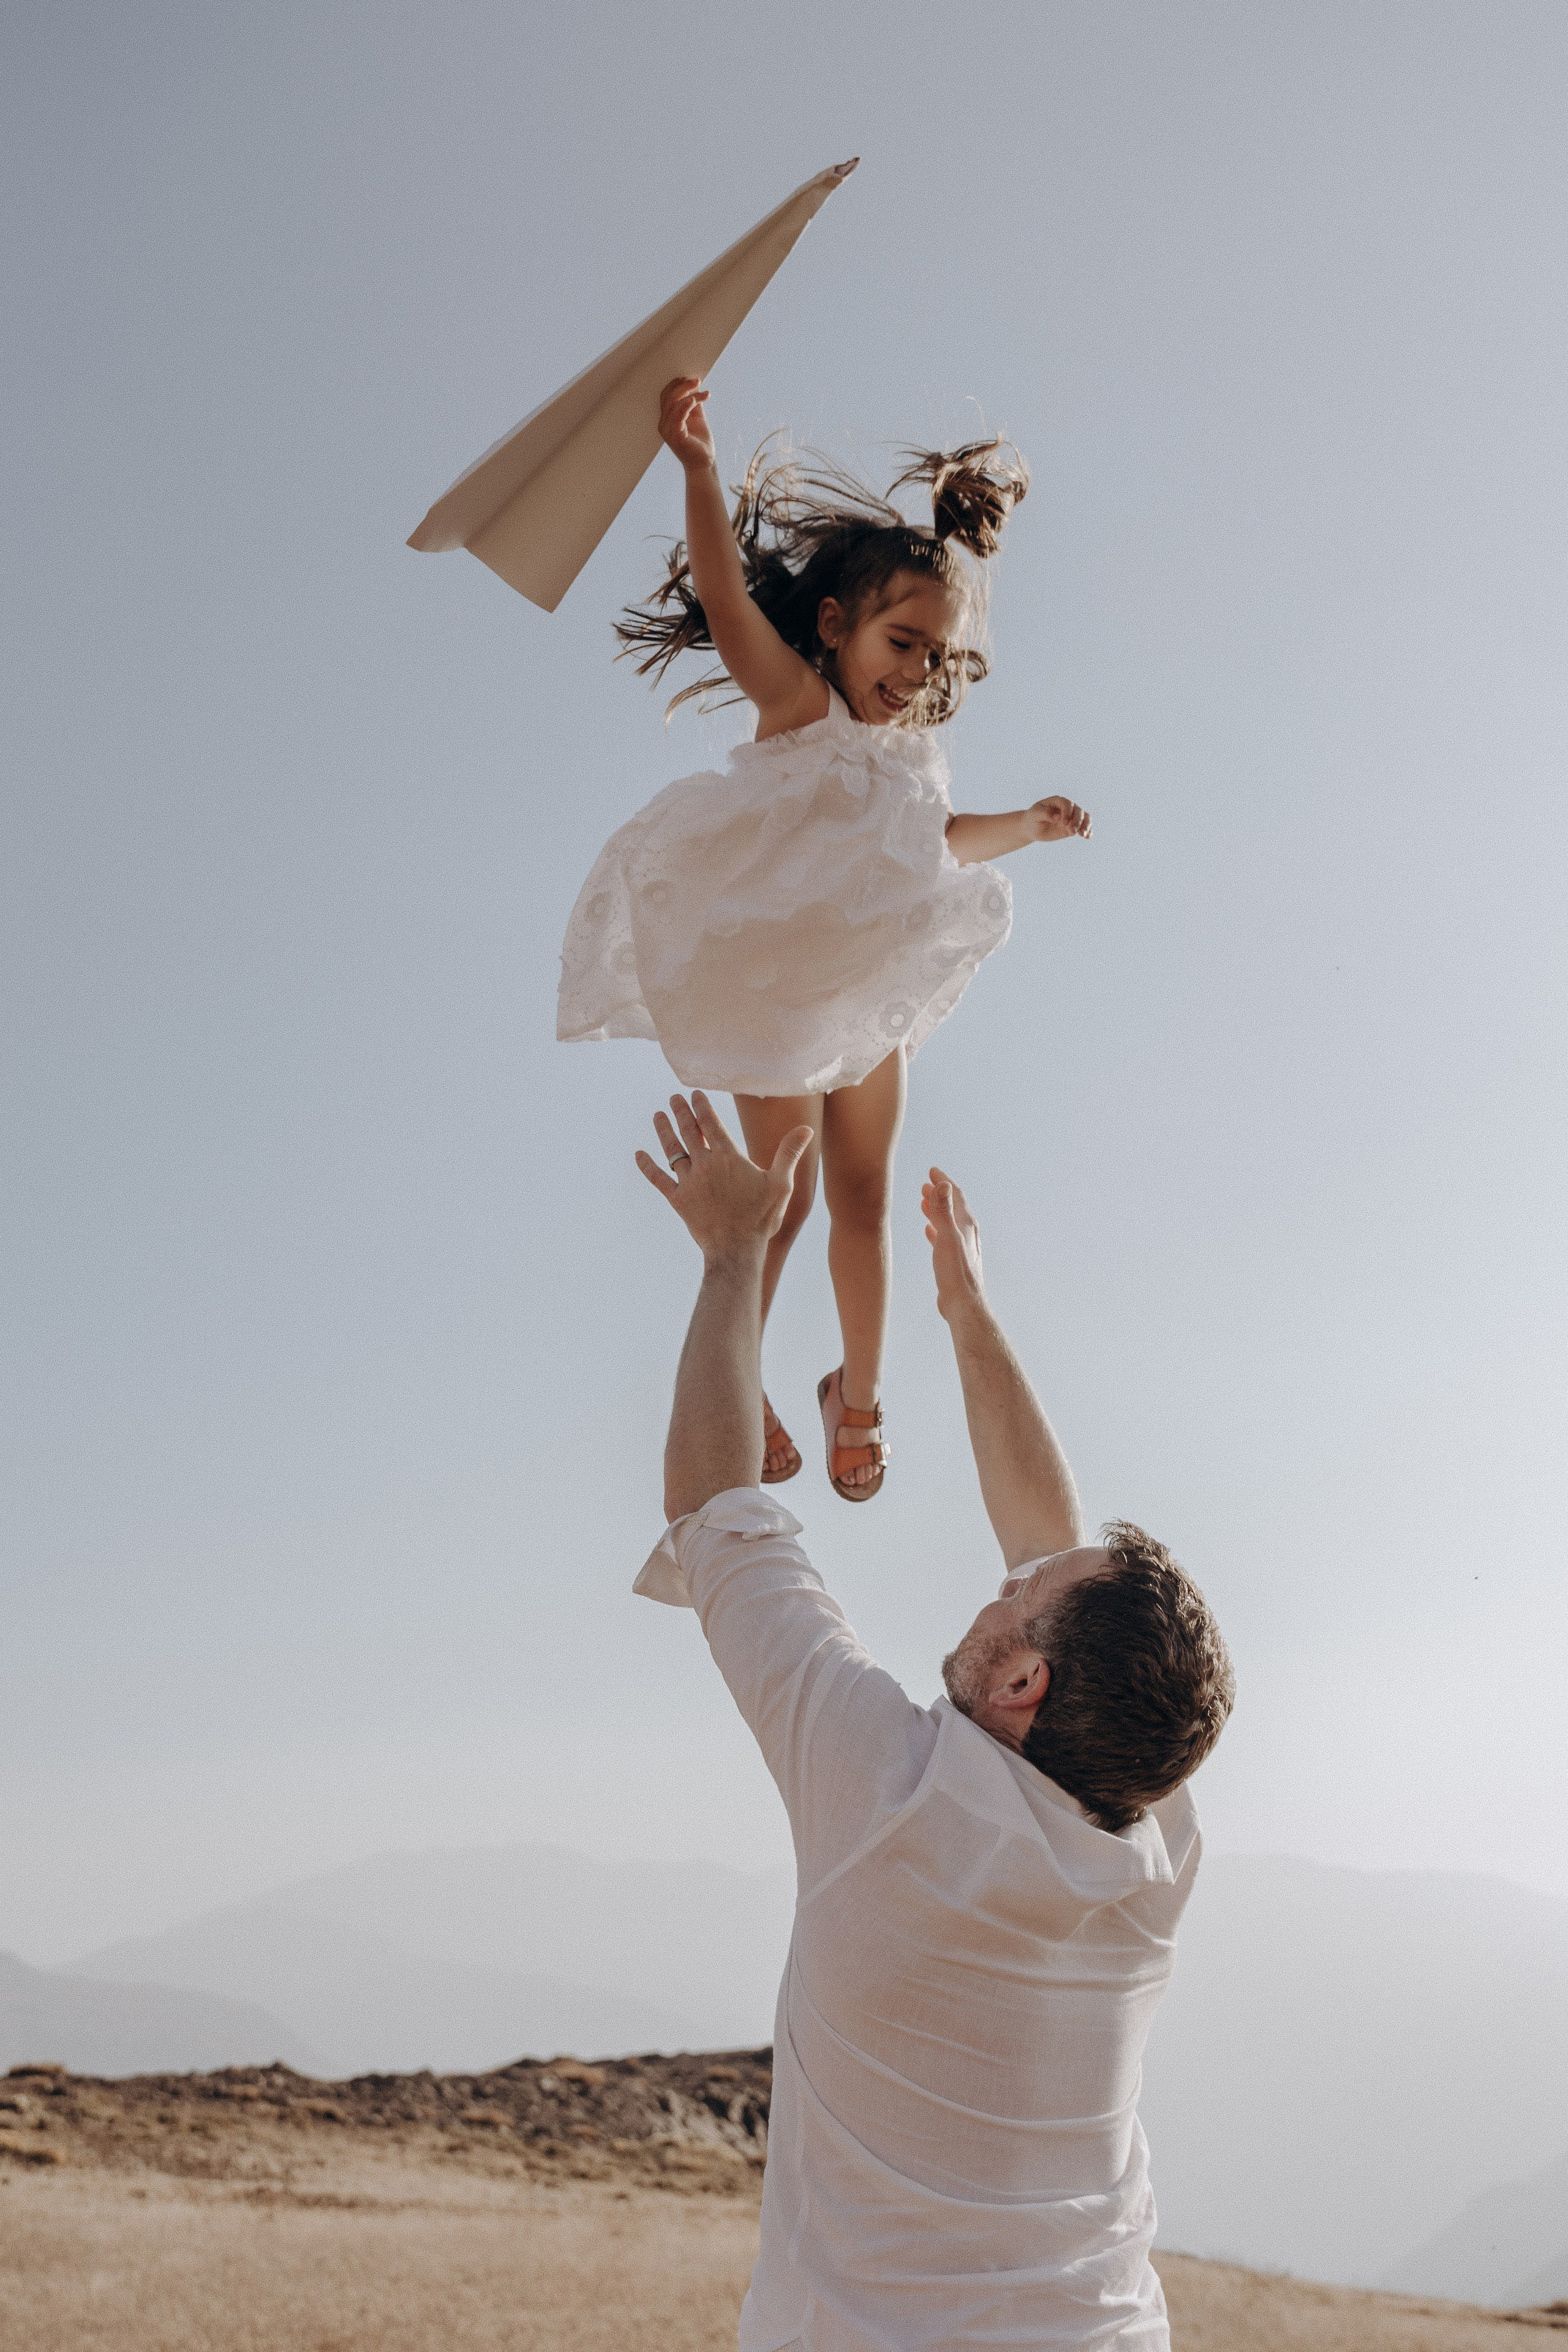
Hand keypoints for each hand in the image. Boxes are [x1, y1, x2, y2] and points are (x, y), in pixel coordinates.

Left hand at [637, 1091, 810, 1264]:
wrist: (736, 1250)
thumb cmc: (761, 1218)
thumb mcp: (781, 1184)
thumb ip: (789, 1153)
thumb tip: (806, 1129)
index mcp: (729, 1157)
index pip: (710, 1123)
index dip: (701, 1106)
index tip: (694, 1094)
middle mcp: (705, 1165)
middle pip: (688, 1131)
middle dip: (681, 1112)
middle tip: (674, 1098)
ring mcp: (689, 1182)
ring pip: (672, 1150)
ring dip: (663, 1131)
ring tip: (658, 1116)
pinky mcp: (678, 1199)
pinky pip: (658, 1179)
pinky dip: (647, 1166)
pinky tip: (639, 1154)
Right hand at [658, 376, 717, 474]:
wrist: (704, 463)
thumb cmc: (700, 443)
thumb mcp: (697, 418)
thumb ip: (694, 403)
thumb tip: (695, 387)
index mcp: (666, 419)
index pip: (665, 397)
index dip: (675, 385)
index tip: (688, 378)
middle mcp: (663, 425)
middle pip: (669, 398)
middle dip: (683, 386)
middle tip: (697, 381)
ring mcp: (668, 431)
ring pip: (674, 405)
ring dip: (690, 395)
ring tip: (704, 392)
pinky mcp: (675, 437)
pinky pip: (678, 417)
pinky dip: (686, 406)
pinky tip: (695, 400)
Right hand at [921, 1166, 985, 1322]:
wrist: (962, 1303)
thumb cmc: (955, 1272)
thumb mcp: (947, 1236)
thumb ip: (943, 1210)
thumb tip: (943, 1184)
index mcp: (966, 1225)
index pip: (955, 1195)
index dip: (944, 1181)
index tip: (932, 1171)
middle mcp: (966, 1234)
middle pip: (952, 1207)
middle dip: (939, 1194)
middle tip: (925, 1185)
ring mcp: (961, 1247)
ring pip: (948, 1222)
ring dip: (936, 1210)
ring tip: (923, 1202)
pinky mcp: (953, 1261)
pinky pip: (944, 1238)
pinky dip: (936, 1229)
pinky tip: (928, 1230)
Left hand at [1025, 795, 1091, 842]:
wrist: (1033, 827)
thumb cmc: (1033, 818)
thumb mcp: (1035, 815)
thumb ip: (1045, 813)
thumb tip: (1057, 816)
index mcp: (1057, 801)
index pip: (1067, 803)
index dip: (1068, 812)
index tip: (1064, 822)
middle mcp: (1067, 807)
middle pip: (1078, 810)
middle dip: (1077, 821)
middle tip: (1071, 832)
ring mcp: (1072, 816)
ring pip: (1085, 817)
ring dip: (1085, 826)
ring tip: (1083, 835)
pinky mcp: (1074, 825)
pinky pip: (1085, 825)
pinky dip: (1088, 830)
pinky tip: (1088, 837)